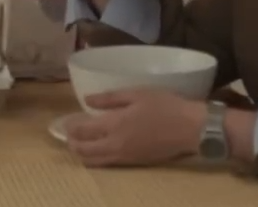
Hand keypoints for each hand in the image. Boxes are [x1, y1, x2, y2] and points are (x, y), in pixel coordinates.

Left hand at [66, 88, 205, 166]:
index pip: (83, 131)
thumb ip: (109, 98)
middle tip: (68, 135)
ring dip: (84, 153)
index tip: (65, 122)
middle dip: (72, 144)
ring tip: (80, 144)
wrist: (192, 129)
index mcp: (115, 125)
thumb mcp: (136, 94)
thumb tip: (86, 100)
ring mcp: (126, 156)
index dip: (70, 127)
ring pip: (96, 161)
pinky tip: (100, 149)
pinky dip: (98, 158)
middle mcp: (116, 144)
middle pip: (85, 151)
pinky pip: (109, 164)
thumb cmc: (165, 106)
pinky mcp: (136, 163)